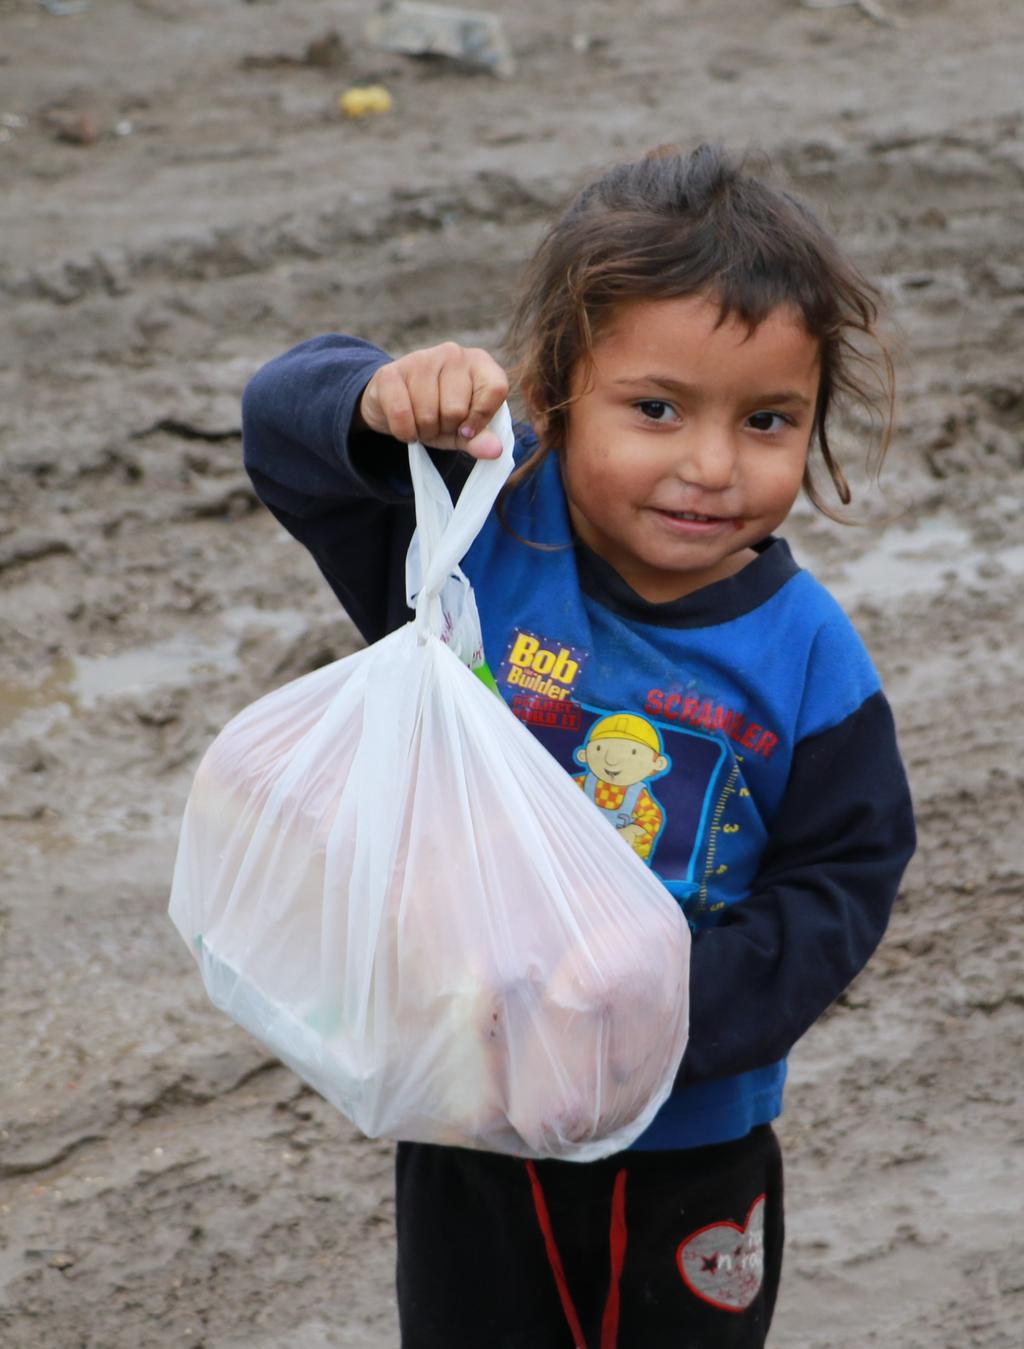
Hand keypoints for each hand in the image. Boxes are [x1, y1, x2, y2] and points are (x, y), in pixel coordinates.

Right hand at [356, 342, 509, 458]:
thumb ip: (480, 439)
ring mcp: (421, 359)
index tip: (467, 430)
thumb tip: (495, 451)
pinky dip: (404, 431)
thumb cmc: (438, 414)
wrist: (394, 405)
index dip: (481, 419)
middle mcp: (453, 353)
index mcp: (479, 363)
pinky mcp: (390, 372)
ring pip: (428, 413)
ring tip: (422, 424)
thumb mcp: (463, 431)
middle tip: (439, 424)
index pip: (496, 389)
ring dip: (424, 431)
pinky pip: (401, 413)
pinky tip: (405, 427)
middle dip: (446, 428)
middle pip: (456, 409)